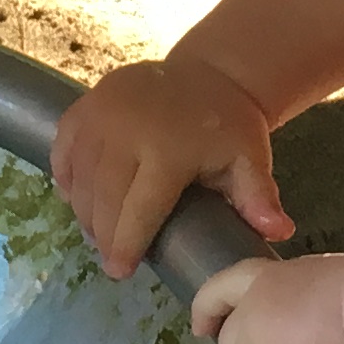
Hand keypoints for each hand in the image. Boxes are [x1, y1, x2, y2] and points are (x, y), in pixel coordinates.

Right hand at [55, 57, 295, 277]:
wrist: (211, 72)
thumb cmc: (230, 126)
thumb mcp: (251, 160)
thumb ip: (259, 198)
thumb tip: (280, 232)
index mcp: (168, 149)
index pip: (138, 210)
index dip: (126, 245)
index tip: (119, 272)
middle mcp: (127, 130)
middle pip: (103, 198)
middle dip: (103, 235)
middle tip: (110, 257)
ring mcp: (102, 114)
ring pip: (80, 177)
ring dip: (84, 211)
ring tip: (98, 233)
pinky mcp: (86, 104)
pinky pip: (64, 148)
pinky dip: (66, 176)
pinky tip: (77, 197)